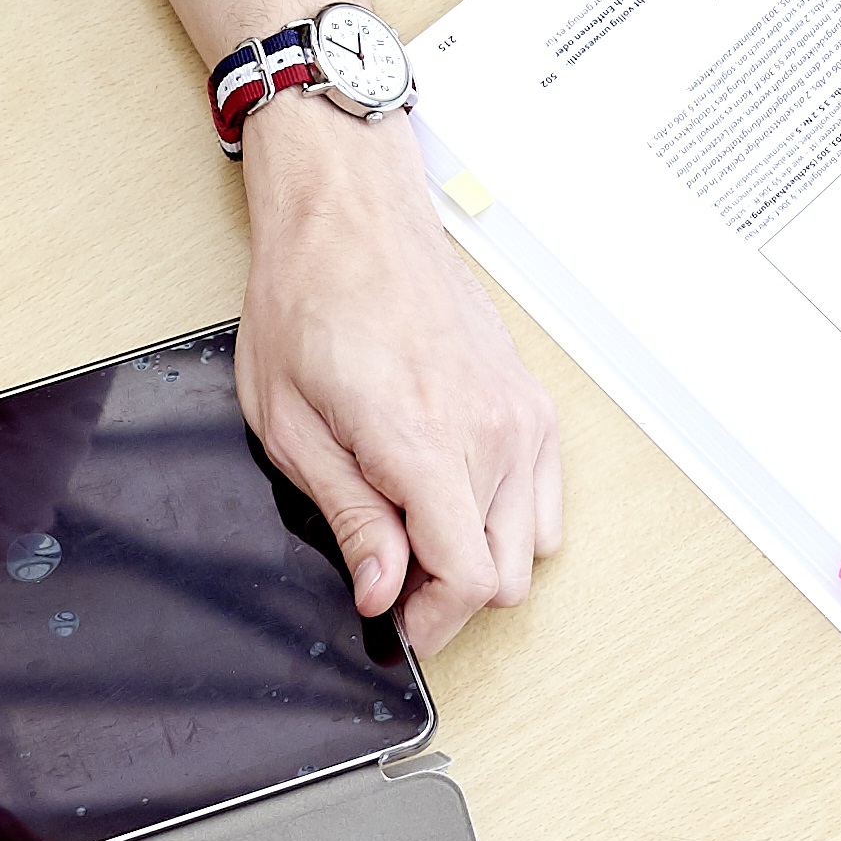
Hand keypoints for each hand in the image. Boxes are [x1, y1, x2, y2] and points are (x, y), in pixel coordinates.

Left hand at [235, 108, 564, 650]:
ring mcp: (521, 416)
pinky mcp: (532, 402)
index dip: (429, 621)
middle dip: (450, 597)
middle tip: (393, 579)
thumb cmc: (310, 302)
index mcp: (424, 442)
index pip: (467, 578)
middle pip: (506, 575)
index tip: (395, 620)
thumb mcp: (292, 426)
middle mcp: (491, 432)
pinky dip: (511, 518)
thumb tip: (380, 590)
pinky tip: (454, 498)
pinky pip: (548, 497)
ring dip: (483, 559)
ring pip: (535, 545)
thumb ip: (348, 516)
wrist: (353, 219)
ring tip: (422, 536)